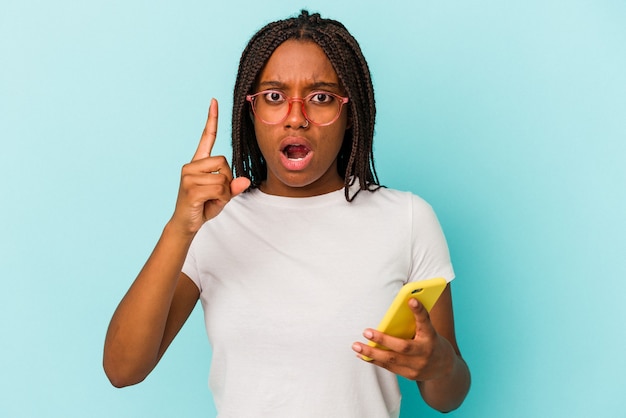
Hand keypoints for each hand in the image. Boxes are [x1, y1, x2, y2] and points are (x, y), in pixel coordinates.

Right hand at [169, 99, 249, 234]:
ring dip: (223, 193)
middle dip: (227, 180)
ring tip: (210, 200)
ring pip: (223, 178)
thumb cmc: (203, 207)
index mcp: (198, 163)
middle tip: (215, 194)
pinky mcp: (190, 188)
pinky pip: (219, 189)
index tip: (214, 101)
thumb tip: (245, 180)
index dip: (212, 120)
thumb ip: (233, 186)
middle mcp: (191, 165)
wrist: (185, 224)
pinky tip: (207, 203)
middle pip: (224, 162)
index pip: (207, 137)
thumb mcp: (222, 196)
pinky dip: (220, 199)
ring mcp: (189, 176)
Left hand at [352, 298, 455, 381]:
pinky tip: (361, 354)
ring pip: (392, 360)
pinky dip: (374, 360)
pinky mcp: (410, 375)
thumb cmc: (431, 341)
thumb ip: (416, 320)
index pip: (425, 322)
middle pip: (403, 346)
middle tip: (366, 332)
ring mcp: (418, 366)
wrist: (445, 367)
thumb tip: (399, 306)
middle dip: (383, 340)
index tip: (411, 299)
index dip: (419, 311)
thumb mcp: (429, 330)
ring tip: (356, 345)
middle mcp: (425, 352)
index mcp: (431, 336)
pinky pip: (389, 367)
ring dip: (372, 353)